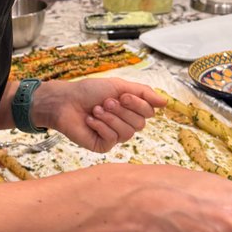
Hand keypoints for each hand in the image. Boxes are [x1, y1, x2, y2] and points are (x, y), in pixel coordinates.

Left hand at [32, 78, 164, 153]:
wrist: (65, 101)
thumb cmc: (89, 91)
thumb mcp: (119, 86)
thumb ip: (143, 93)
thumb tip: (166, 102)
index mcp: (131, 109)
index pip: (149, 112)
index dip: (137, 104)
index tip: (121, 95)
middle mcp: (125, 123)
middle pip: (140, 123)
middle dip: (121, 110)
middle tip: (105, 102)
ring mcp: (114, 136)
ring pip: (127, 132)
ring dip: (110, 118)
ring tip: (96, 110)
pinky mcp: (103, 145)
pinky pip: (112, 139)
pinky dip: (100, 126)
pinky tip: (90, 120)